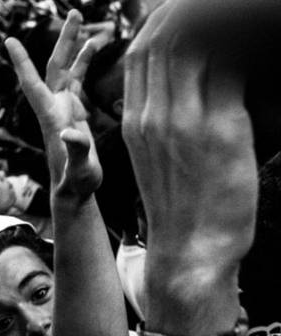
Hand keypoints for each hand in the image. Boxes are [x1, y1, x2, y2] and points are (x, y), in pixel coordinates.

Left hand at [5, 9, 101, 202]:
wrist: (74, 192)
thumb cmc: (75, 183)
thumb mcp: (79, 169)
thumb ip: (77, 150)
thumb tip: (70, 133)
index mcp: (51, 116)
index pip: (33, 83)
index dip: (21, 62)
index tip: (9, 40)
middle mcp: (54, 108)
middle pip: (54, 66)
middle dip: (64, 39)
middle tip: (74, 11)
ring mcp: (63, 108)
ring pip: (66, 69)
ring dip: (74, 45)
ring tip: (82, 18)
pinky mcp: (74, 111)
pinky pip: (76, 79)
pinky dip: (84, 61)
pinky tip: (95, 47)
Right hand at [122, 0, 256, 278]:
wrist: (190, 250)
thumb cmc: (180, 208)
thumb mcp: (156, 161)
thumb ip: (160, 123)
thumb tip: (180, 96)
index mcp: (136, 122)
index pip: (140, 54)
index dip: (161, 25)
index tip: (180, 14)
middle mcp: (153, 116)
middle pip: (166, 41)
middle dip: (188, 15)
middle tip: (213, 9)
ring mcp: (185, 121)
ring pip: (198, 47)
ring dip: (220, 26)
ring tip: (241, 20)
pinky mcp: (222, 130)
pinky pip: (234, 70)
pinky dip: (247, 52)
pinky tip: (261, 47)